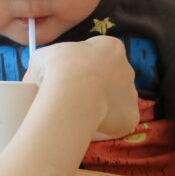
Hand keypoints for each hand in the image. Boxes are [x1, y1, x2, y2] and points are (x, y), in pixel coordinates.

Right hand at [23, 36, 138, 138]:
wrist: (73, 94)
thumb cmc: (56, 69)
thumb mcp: (43, 56)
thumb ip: (49, 61)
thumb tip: (42, 72)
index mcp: (109, 47)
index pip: (99, 54)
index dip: (82, 66)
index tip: (68, 76)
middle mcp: (126, 68)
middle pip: (111, 78)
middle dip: (94, 87)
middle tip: (72, 97)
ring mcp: (131, 93)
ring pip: (114, 101)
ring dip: (99, 106)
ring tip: (77, 114)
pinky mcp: (131, 117)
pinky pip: (116, 123)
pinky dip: (102, 127)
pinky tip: (85, 128)